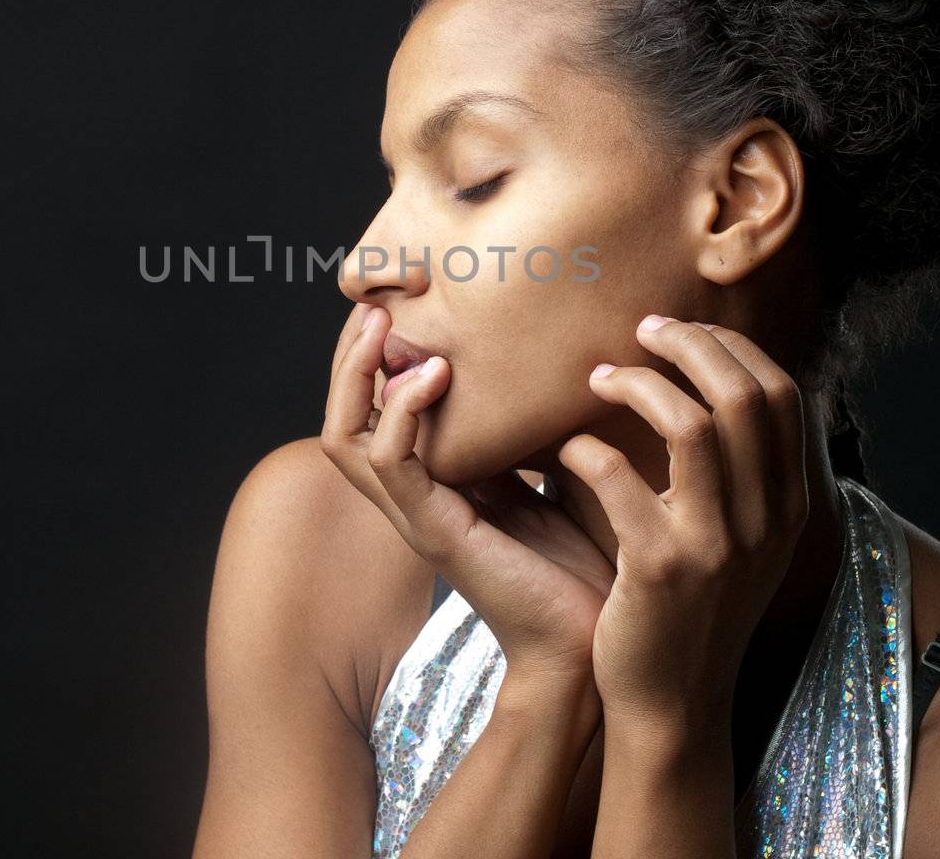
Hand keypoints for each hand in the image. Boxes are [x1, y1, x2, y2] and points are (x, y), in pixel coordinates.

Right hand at [320, 302, 616, 687]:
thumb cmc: (584, 561)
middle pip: (341, 417)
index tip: (404, 300)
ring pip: (345, 436)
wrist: (597, 640)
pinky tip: (433, 378)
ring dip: (359, 375)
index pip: (372, 410)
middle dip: (350, 357)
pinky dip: (402, 413)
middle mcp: (412, 496)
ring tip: (386, 329)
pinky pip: (390, 464)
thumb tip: (543, 366)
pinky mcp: (435, 532)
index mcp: (435, 481)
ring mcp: (416, 515)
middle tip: (377, 305)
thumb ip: (529, 431)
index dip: (375, 356)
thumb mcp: (552, 475)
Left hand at [560, 316, 811, 727]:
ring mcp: (715, 545)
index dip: (731, 348)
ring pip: (689, 424)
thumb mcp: (742, 542)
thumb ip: (739, 474)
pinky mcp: (657, 569)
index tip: (684, 331)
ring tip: (599, 378)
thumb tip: (713, 388)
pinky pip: (619, 477)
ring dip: (638, 384)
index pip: (781, 394)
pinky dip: (586, 448)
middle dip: (689, 344)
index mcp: (788, 505)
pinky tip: (567, 451)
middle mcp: (765, 520)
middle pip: (742, 394)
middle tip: (642, 330)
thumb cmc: (693, 608)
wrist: (673, 703)